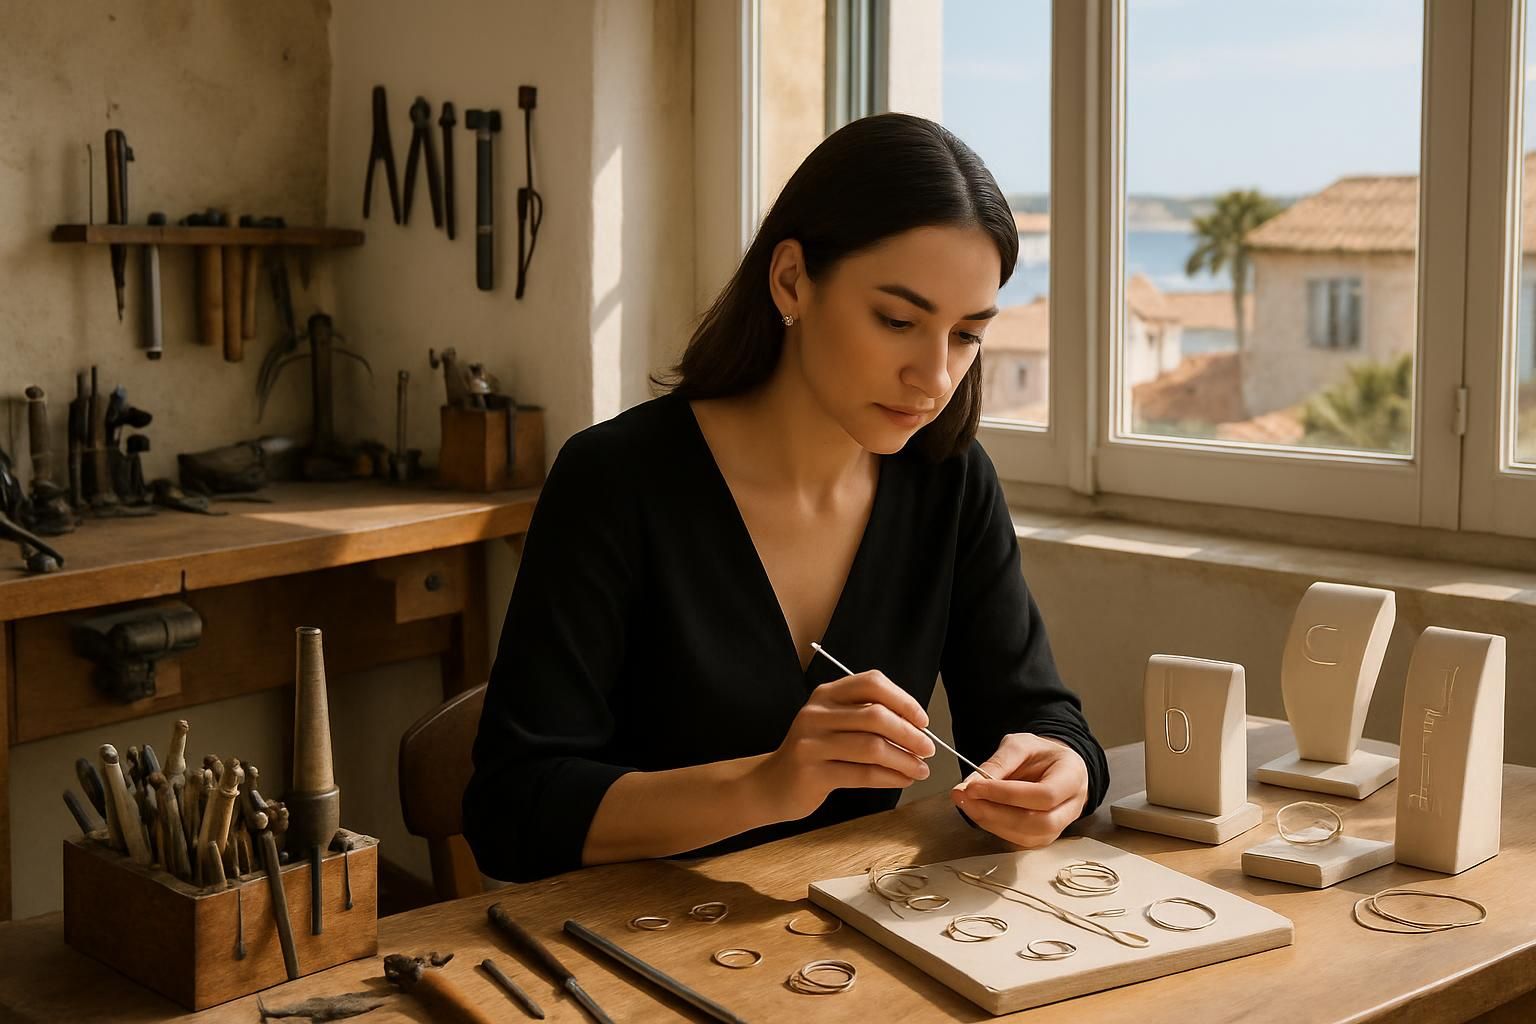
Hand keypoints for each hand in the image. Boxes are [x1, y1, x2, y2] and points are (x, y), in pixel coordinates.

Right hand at [756, 670, 936, 821]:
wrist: (771, 784)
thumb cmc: (813, 753)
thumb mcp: (833, 724)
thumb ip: (866, 718)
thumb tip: (917, 727)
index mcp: (826, 694)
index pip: (871, 683)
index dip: (903, 700)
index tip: (922, 720)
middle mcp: (816, 713)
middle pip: (875, 715)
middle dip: (910, 733)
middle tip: (928, 749)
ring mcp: (811, 743)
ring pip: (872, 747)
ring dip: (904, 759)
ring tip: (921, 769)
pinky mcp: (812, 773)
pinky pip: (862, 774)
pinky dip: (890, 777)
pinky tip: (903, 780)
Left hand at [950, 733, 1088, 847]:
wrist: (1052, 767)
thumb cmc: (1040, 755)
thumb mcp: (1021, 745)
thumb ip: (999, 762)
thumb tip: (971, 785)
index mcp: (1072, 776)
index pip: (1045, 795)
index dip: (1007, 795)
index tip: (973, 787)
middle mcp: (1072, 806)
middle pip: (1039, 822)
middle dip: (996, 813)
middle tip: (964, 798)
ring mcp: (1059, 827)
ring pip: (1028, 836)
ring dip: (991, 822)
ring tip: (966, 802)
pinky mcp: (1043, 838)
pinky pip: (1019, 840)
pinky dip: (994, 827)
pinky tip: (978, 811)